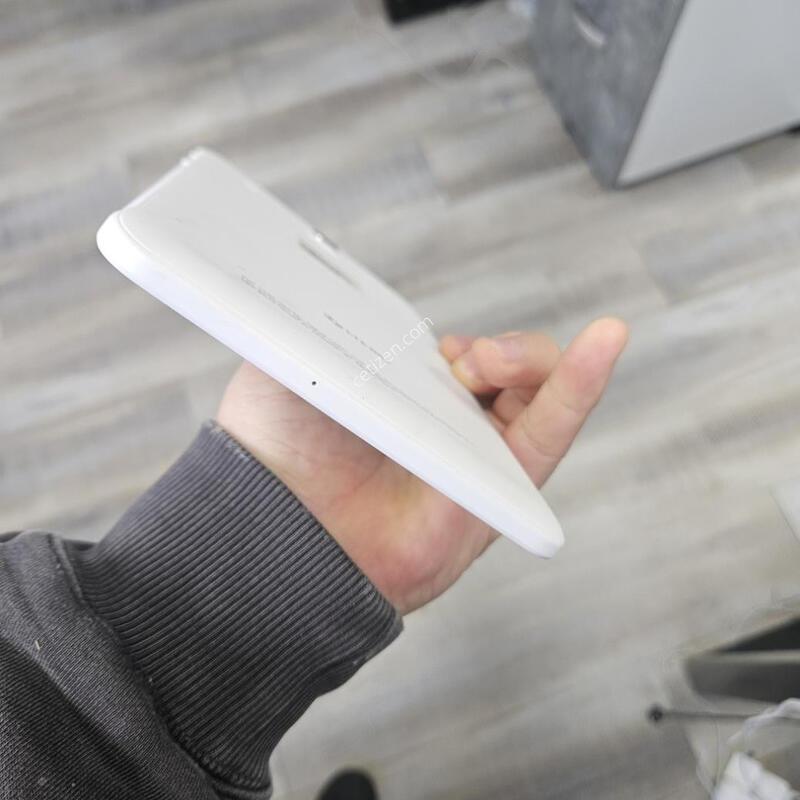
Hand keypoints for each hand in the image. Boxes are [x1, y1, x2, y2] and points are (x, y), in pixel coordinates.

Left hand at [216, 318, 627, 613]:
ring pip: (537, 393)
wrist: (272, 523)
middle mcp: (444, 427)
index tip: (433, 346)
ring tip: (484, 364)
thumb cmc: (270, 450)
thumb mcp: (283, 363)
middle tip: (454, 358)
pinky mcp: (500, 488)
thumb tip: (323, 289)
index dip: (455, 345)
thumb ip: (311, 325)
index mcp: (405, 397)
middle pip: (505, 372)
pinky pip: (552, 432)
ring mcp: (475, 456)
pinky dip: (582, 384)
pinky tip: (607, 340)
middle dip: (495, 352)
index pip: (457, 357)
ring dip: (527, 361)